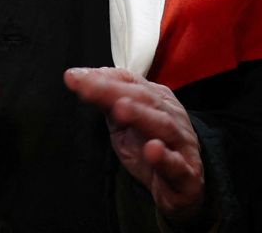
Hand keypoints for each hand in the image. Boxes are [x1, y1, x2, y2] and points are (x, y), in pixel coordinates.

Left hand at [64, 67, 204, 221]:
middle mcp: (170, 115)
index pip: (129, 81)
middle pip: (143, 98)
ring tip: (119, 109)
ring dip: (140, 115)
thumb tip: (77, 77)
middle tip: (88, 87)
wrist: (184, 184)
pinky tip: (152, 150)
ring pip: (162, 125)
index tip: (74, 77)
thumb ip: (105, 100)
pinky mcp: (187, 174)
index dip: (103, 77)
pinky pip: (177, 165)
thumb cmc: (150, 146)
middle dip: (113, 91)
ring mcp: (181, 143)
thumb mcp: (124, 123)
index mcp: (155, 99)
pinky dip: (165, 157)